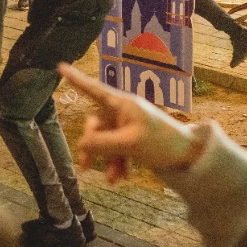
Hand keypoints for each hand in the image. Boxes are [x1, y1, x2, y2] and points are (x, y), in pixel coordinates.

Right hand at [58, 63, 202, 181]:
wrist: (187, 155)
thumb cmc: (161, 142)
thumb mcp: (129, 144)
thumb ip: (103, 143)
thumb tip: (81, 143)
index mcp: (122, 104)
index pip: (94, 89)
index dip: (76, 79)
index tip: (60, 66)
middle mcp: (122, 112)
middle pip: (95, 124)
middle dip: (91, 146)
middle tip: (87, 166)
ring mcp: (127, 126)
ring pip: (105, 141)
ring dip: (106, 160)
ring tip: (113, 180)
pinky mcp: (132, 139)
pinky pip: (116, 149)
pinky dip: (117, 163)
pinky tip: (122, 178)